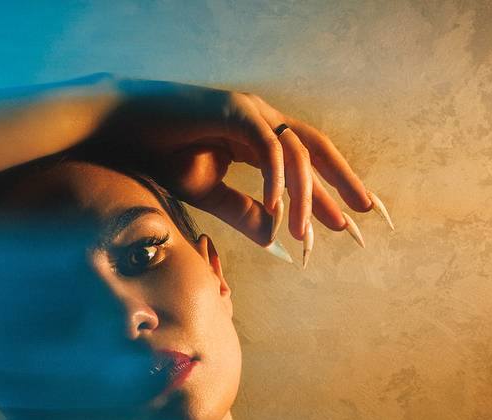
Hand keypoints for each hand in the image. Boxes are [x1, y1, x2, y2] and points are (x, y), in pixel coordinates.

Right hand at [90, 78, 385, 256]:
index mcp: (258, 138)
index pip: (304, 164)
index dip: (326, 193)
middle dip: (342, 180)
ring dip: (303, 197)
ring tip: (305, 236)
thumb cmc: (162, 155)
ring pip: (296, 153)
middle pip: (316, 149)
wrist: (126, 130)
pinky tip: (277, 211)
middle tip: (364, 212)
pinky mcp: (235, 111)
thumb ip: (242, 211)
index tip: (347, 222)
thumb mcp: (208, 192)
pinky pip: (267, 148)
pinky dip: (276, 181)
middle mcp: (261, 119)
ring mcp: (250, 111)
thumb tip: (272, 236)